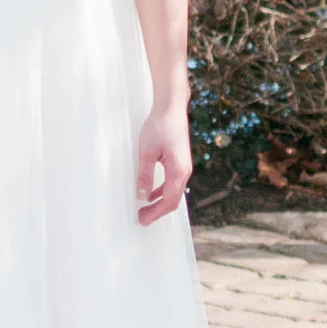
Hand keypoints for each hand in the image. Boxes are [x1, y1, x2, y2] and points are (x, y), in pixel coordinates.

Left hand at [136, 98, 191, 224]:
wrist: (171, 108)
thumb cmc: (159, 127)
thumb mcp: (147, 152)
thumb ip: (145, 175)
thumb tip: (142, 196)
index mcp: (178, 171)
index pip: (168, 201)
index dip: (155, 213)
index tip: (142, 220)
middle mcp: (185, 172)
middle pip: (173, 200)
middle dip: (157, 211)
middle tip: (141, 218)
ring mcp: (184, 167)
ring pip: (173, 192)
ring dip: (160, 202)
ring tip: (145, 208)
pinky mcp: (180, 161)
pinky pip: (173, 182)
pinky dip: (162, 191)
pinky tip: (151, 192)